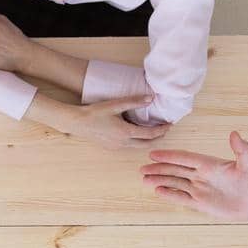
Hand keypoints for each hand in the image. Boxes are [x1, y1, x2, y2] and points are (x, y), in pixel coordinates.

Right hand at [52, 94, 168, 149]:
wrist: (77, 123)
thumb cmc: (95, 112)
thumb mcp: (115, 105)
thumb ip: (134, 101)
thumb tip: (151, 98)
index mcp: (126, 133)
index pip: (150, 134)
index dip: (162, 130)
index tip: (169, 124)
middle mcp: (123, 143)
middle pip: (147, 144)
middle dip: (158, 137)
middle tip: (164, 129)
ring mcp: (116, 147)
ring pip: (138, 147)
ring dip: (147, 140)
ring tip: (153, 131)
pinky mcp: (111, 148)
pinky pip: (129, 147)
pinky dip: (137, 142)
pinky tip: (136, 134)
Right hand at [140, 131, 247, 218]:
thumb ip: (241, 150)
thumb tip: (235, 133)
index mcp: (209, 164)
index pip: (185, 158)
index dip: (170, 156)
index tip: (154, 154)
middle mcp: (201, 175)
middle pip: (175, 170)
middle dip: (159, 169)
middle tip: (142, 168)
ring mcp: (199, 189)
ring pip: (175, 183)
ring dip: (160, 180)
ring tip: (144, 179)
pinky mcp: (200, 202)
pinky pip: (182, 197)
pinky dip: (170, 194)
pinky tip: (158, 190)